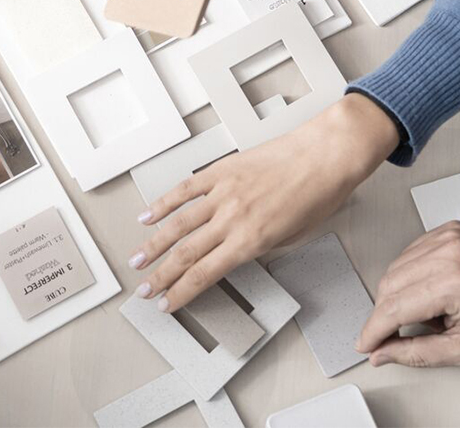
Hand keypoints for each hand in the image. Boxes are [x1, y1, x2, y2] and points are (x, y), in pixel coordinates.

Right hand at [128, 94, 398, 310]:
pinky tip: (148, 215)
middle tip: (144, 288)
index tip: (167, 303)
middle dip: (161, 275)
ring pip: (178, 224)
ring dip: (154, 244)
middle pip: (186, 253)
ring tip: (137, 258)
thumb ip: (258, 247)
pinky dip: (163, 203)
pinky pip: (185, 190)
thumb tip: (235, 253)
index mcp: (251, 241)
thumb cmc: (317, 196)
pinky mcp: (220, 171)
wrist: (323, 157)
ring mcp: (222, 193)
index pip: (206, 274)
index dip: (182, 292)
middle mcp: (232, 219)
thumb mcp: (292, 238)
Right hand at [358, 221, 459, 367]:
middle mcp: (447, 254)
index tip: (365, 342)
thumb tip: (383, 353)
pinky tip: (425, 292)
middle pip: (389, 286)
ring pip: (394, 269)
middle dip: (384, 314)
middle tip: (387, 335)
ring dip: (395, 296)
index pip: (395, 308)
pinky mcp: (444, 231)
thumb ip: (418, 353)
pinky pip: (407, 254)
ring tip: (423, 313)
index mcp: (453, 284)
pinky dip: (408, 276)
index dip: (374, 329)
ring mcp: (446, 238)